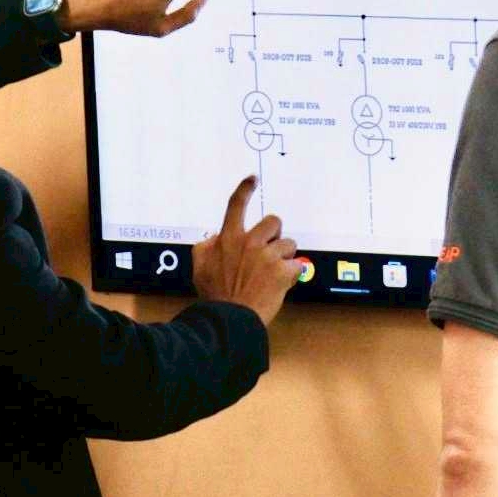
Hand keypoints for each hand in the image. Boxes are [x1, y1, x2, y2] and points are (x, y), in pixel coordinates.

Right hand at [191, 176, 299, 324]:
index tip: (252, 179)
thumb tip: (216, 237)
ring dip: (284, 257)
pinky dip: (292, 275)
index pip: (236, 206)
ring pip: (288, 244)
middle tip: (269, 251)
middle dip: (274, 234)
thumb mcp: (200, 266)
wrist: (229, 318)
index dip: (244, 189)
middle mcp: (249, 242)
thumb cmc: (215, 295)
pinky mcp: (283, 271)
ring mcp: (268, 256)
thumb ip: (207, 246)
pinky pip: (297, 265)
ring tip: (272, 274)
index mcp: (229, 238)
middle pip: (273, 221)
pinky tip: (281, 285)